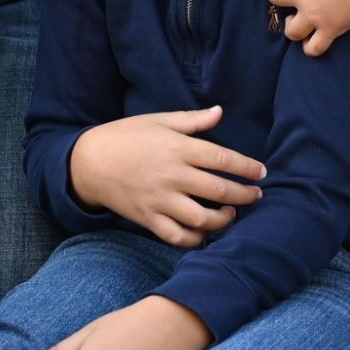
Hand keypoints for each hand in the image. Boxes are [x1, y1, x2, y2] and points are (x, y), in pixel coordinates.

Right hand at [69, 107, 264, 245]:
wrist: (87, 162)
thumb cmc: (125, 136)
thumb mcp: (157, 121)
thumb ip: (191, 120)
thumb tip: (220, 111)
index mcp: (176, 148)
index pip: (221, 158)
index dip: (246, 167)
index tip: (261, 172)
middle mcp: (171, 175)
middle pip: (219, 190)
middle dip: (244, 195)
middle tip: (256, 195)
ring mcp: (159, 200)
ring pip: (202, 218)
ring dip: (224, 219)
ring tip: (231, 213)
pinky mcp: (148, 219)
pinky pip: (177, 236)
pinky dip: (195, 238)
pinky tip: (204, 230)